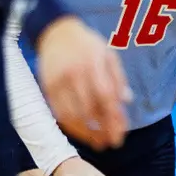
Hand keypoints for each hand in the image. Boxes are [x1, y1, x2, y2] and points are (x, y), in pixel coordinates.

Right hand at [35, 16, 129, 149]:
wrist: (56, 33)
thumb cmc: (87, 45)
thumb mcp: (108, 54)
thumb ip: (118, 78)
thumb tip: (127, 101)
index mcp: (92, 63)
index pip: (105, 97)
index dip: (113, 119)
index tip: (120, 136)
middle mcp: (74, 73)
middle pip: (89, 110)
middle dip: (101, 130)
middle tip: (111, 143)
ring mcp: (58, 82)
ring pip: (72, 116)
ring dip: (86, 133)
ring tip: (98, 142)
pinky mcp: (47, 88)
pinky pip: (59, 113)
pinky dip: (71, 127)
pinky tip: (82, 132)